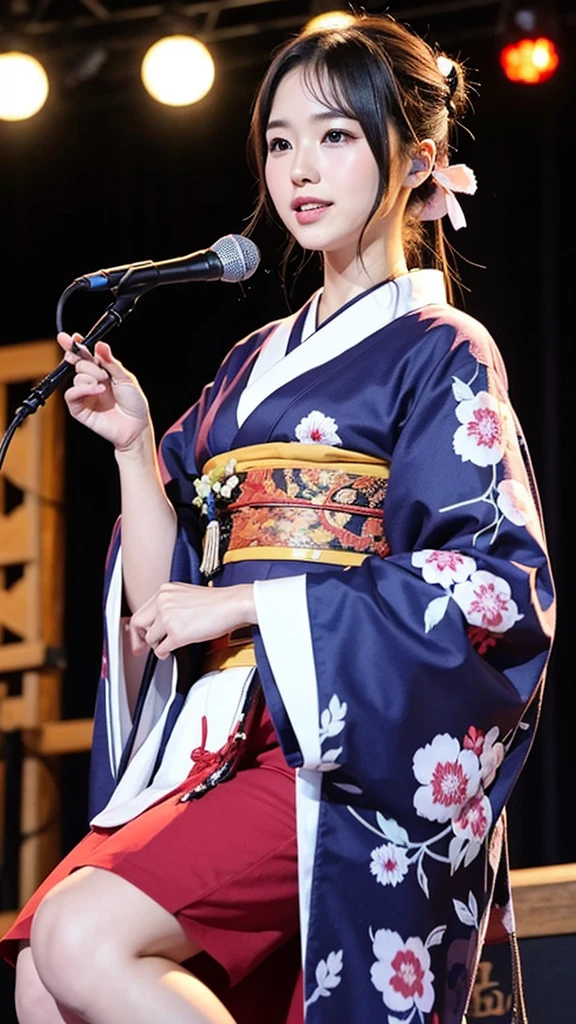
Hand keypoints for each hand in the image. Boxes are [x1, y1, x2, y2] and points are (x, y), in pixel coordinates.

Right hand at [59, 332, 151, 450]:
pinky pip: (71, 394)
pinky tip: (97, 390)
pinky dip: (83, 389)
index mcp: (102, 371)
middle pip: (79, 363)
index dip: (77, 345)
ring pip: (76, 376)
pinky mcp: (79, 409)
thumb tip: (100, 345)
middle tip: (103, 374)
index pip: (85, 355)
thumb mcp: (126, 378)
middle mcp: (91, 381)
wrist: (136, 426)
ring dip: (90, 378)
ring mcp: (84, 394)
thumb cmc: (134, 403)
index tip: (73, 337)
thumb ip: (111, 362)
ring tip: (104, 387)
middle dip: (89, 364)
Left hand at [128, 583, 256, 659]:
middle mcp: (163, 601)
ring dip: (156, 645)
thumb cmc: (216, 602)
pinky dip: (163, 653)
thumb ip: (169, 605)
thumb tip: (157, 621)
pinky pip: (161, 649)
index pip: (141, 610)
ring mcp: (168, 617)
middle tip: (140, 648)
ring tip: (165, 646)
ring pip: (150, 638)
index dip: (138, 627)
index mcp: (165, 590)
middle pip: (138, 623)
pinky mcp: (177, 633)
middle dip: (137, 639)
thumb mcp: (186, 595)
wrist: (232, 604)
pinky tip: (169, 651)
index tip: (137, 635)